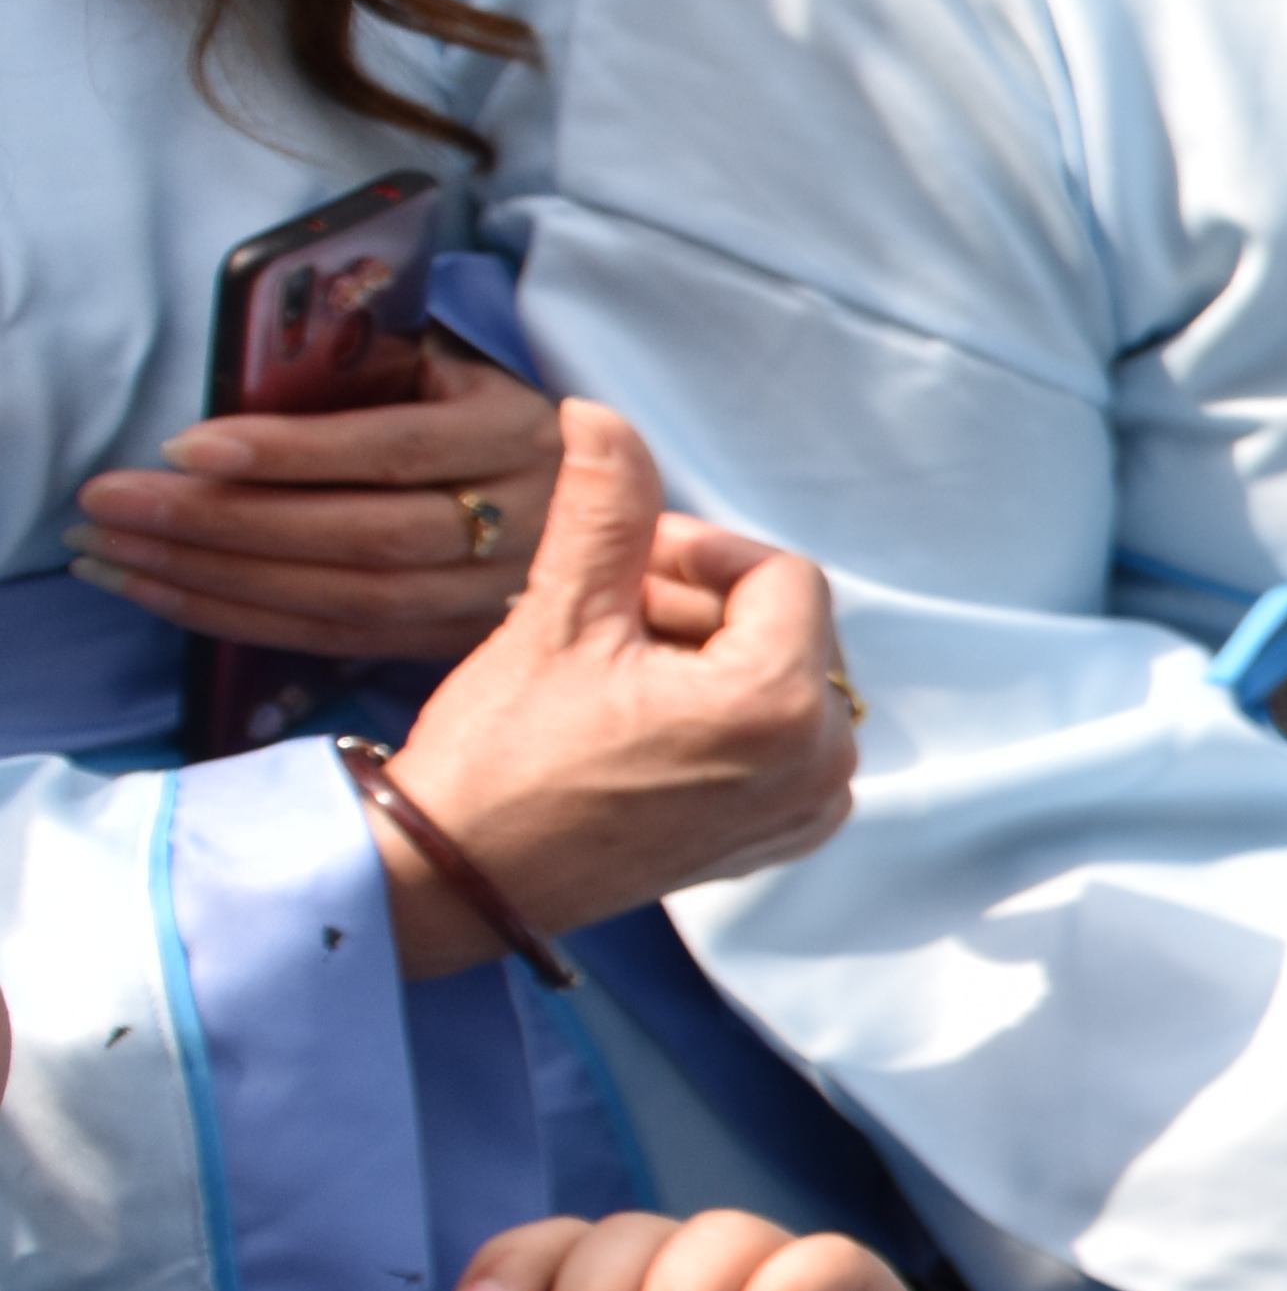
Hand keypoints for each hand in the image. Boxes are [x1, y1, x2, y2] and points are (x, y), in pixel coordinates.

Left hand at [65, 340, 561, 664]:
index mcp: (518, 438)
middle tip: (112, 509)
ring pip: (346, 601)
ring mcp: (494, 599)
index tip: (185, 446)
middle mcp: (524, 528)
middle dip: (224, 525)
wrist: (602, 518)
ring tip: (115, 557)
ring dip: (217, 581)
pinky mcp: (458, 644)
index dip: (292, 452)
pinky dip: (246, 622)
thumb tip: (256, 381)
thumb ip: (378, 368)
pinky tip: (170, 596)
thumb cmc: (490, 417)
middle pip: (362, 537)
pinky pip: (341, 642)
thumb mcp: (458, 371)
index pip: (395, 449)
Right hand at [367, 406, 853, 972]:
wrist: (460, 876)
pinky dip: (720, 711)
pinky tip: (636, 715)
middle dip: (700, 604)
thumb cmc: (504, 756)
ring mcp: (805, 811)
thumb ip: (605, 507)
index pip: (781, 575)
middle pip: (789, 628)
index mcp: (783, 707)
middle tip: (605, 612)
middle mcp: (822, 766)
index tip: (624, 567)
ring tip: (609, 663)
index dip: (699, 553)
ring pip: (781, 680)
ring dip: (704, 654)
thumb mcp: (561, 614)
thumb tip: (602, 413)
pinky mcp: (777, 838)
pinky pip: (778, 741)